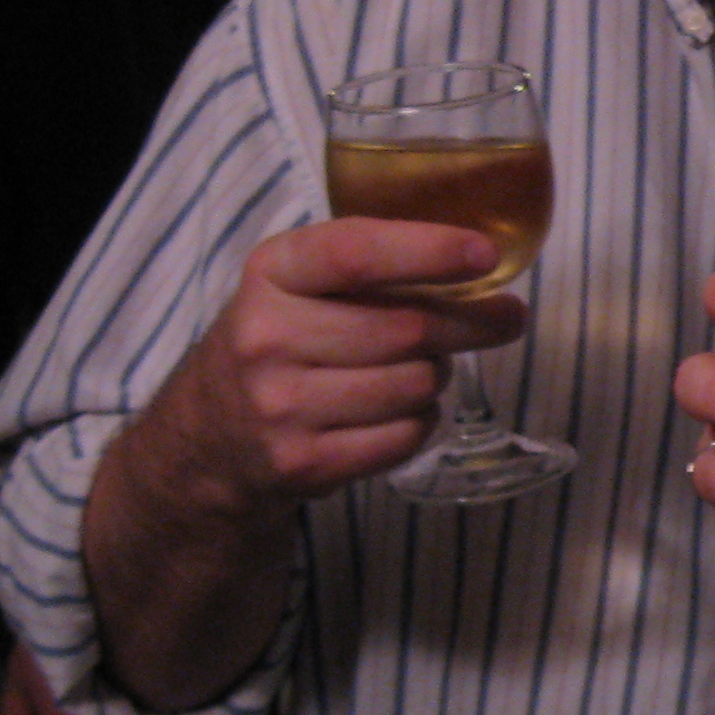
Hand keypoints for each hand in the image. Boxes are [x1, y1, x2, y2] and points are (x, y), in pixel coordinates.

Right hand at [150, 217, 528, 510]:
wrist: (208, 436)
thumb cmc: (279, 340)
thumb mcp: (296, 282)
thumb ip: (368, 262)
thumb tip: (480, 261)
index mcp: (272, 272)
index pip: (356, 252)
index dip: (429, 251)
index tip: (486, 254)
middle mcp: (267, 336)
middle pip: (408, 328)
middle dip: (472, 323)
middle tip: (506, 317)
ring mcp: (282, 406)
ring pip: (416, 384)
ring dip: (438, 375)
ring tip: (419, 369)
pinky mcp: (304, 463)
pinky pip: (406, 435)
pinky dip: (421, 421)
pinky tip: (398, 410)